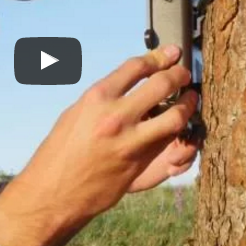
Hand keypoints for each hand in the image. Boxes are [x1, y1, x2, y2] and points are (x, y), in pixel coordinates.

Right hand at [0, 44, 199, 245]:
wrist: (54, 192)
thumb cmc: (59, 152)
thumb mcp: (74, 114)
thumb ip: (102, 98)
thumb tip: (124, 85)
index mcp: (96, 98)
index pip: (136, 67)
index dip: (158, 57)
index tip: (170, 53)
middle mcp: (115, 116)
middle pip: (161, 84)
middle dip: (178, 75)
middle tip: (183, 74)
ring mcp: (130, 141)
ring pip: (175, 116)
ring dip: (188, 104)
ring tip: (191, 99)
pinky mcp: (140, 163)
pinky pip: (167, 141)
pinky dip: (176, 130)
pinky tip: (179, 125)